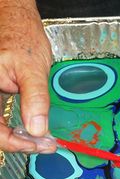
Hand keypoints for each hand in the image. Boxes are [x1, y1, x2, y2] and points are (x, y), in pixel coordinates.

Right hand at [0, 1, 55, 152]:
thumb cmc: (20, 37)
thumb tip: (37, 129)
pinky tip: (32, 130)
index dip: (16, 143)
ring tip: (41, 140)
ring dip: (20, 139)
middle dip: (21, 144)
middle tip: (44, 145)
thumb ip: (35, 99)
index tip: (39, 144)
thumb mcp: (32, 69)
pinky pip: (3, 121)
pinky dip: (18, 129)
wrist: (17, 23)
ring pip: (0, 130)